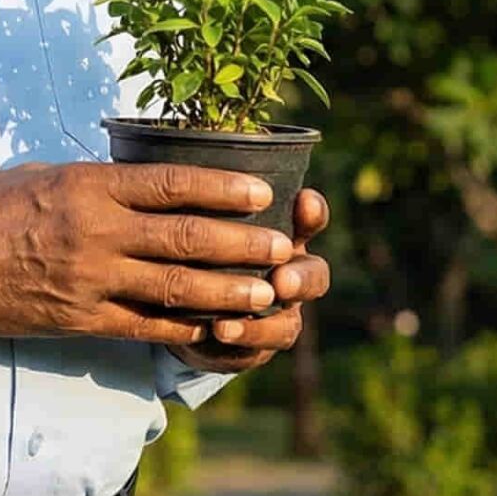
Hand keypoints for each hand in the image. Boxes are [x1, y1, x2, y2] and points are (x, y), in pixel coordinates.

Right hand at [0, 163, 295, 346]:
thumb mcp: (45, 174)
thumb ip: (98, 182)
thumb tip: (145, 179)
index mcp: (88, 186)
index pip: (171, 183)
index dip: (224, 188)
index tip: (262, 192)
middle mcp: (95, 231)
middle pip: (185, 237)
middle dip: (242, 243)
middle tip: (283, 246)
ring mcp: (89, 279)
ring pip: (174, 286)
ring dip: (227, 290)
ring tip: (267, 292)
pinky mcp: (79, 318)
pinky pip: (144, 325)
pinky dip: (183, 326)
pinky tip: (215, 326)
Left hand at [166, 187, 329, 374]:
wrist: (182, 301)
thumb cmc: (198, 243)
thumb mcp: (202, 213)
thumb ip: (209, 196)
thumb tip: (191, 149)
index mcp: (280, 234)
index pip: (309, 218)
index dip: (312, 212)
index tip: (304, 202)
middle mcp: (287, 273)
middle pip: (314, 275)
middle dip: (301, 278)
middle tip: (281, 279)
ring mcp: (276, 314)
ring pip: (290, 319)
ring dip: (268, 318)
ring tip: (239, 318)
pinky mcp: (257, 344)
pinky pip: (260, 346)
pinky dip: (242, 336)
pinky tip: (220, 329)